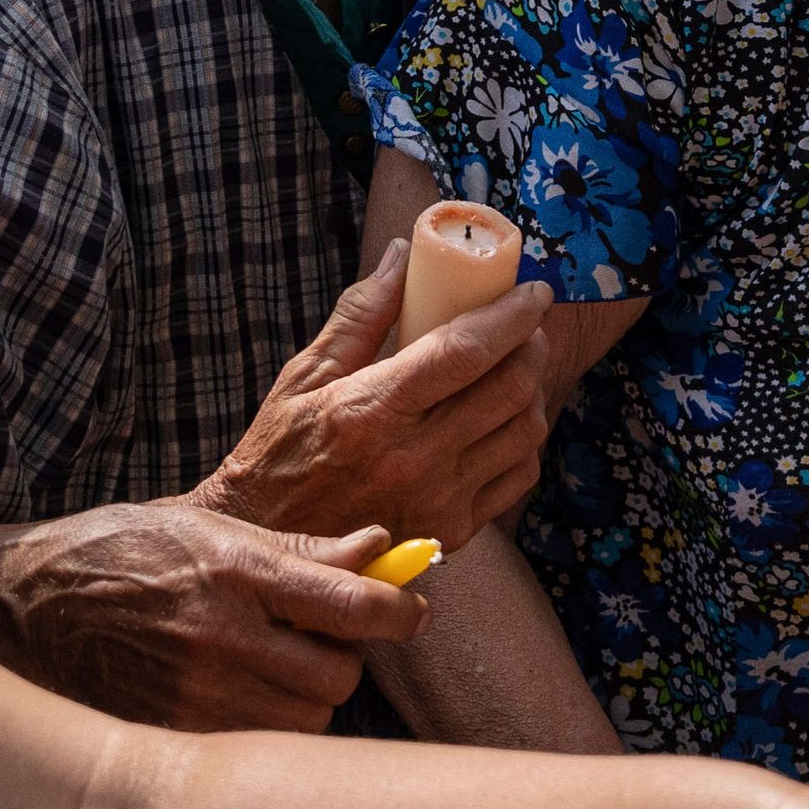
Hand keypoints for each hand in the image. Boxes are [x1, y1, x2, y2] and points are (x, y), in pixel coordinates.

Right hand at [0, 503, 425, 728]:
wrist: (24, 607)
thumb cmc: (121, 553)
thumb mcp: (208, 525)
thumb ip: (300, 547)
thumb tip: (382, 547)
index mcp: (238, 572)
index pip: (356, 605)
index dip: (399, 611)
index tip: (408, 611)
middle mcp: (224, 638)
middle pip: (340, 676)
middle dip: (340, 659)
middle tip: (314, 638)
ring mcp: (199, 694)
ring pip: (306, 719)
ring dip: (304, 696)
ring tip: (266, 665)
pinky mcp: (177, 736)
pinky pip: (258, 745)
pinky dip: (262, 725)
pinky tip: (233, 693)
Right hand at [193, 242, 553, 554]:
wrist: (274, 552)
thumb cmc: (281, 454)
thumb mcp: (305, 377)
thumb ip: (360, 315)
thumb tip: (401, 255)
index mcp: (373, 410)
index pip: (466, 351)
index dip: (512, 315)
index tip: (534, 292)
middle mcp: (414, 458)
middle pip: (510, 388)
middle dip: (531, 345)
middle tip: (525, 326)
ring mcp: (439, 500)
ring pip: (524, 432)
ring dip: (532, 391)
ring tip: (513, 369)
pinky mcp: (453, 532)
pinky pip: (517, 476)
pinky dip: (522, 441)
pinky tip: (501, 422)